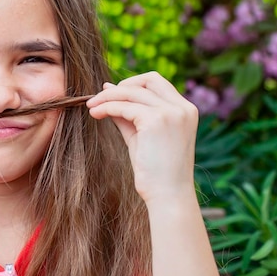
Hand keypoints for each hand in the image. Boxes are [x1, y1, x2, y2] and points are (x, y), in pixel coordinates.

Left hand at [86, 71, 198, 203]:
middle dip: (120, 86)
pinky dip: (106, 107)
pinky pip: (123, 106)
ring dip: (107, 97)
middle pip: (147, 80)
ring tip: (91, 107)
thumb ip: (127, 111)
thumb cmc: (154, 170)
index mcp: (185, 109)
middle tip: (98, 99)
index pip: (157, 82)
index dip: (132, 84)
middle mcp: (182, 108)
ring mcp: (172, 113)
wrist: (167, 196)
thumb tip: (108, 88)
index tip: (112, 95)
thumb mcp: (140, 135)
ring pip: (131, 92)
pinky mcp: (156, 121)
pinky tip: (95, 114)